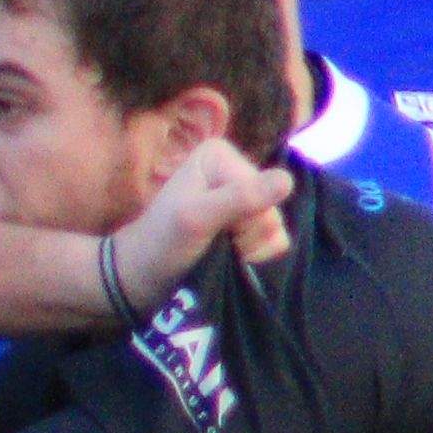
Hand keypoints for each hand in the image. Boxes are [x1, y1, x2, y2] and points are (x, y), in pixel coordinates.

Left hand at [110, 138, 293, 314]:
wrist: (144, 277)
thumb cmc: (162, 242)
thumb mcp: (196, 218)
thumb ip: (239, 198)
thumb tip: (287, 180)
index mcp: (220, 154)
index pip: (262, 188)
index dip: (240, 217)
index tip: (207, 225)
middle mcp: (237, 169)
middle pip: (271, 209)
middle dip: (245, 235)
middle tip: (211, 241)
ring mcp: (248, 199)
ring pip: (275, 228)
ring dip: (249, 249)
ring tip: (217, 251)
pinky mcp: (253, 225)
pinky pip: (278, 242)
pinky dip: (257, 257)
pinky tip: (232, 259)